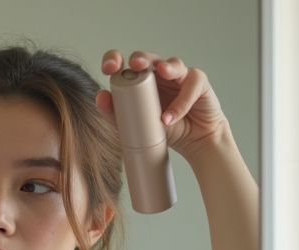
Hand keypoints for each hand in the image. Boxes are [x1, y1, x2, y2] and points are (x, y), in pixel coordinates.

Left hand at [95, 49, 229, 159]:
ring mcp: (179, 76)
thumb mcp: (137, 127)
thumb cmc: (166, 130)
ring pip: (172, 64)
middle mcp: (158, 75)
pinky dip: (181, 102)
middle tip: (135, 65)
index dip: (115, 60)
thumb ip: (116, 114)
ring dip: (167, 68)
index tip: (108, 69)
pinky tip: (171, 117)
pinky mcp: (198, 82)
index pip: (124, 65)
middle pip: (147, 58)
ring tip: (162, 74)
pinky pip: (191, 84)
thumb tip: (100, 97)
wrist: (195, 142)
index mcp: (139, 83)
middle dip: (140, 58)